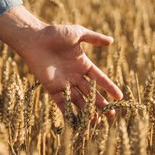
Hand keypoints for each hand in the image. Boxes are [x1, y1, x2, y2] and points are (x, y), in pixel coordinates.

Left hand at [0, 5, 122, 118]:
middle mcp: (74, 75)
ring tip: (97, 121)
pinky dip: (69, 112)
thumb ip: (93, 38)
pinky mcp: (52, 88)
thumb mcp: (77, 33)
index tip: (120, 98)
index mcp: (83, 64)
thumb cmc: (54, 34)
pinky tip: (77, 121)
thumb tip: (111, 41)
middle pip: (91, 93)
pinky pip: (62, 103)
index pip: (100, 78)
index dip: (109, 88)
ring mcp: (63, 83)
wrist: (34, 39)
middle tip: (111, 114)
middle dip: (101, 104)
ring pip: (78, 100)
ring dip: (87, 111)